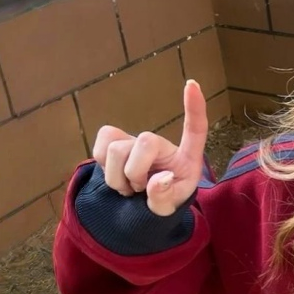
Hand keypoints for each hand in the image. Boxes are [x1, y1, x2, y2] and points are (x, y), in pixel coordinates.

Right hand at [92, 80, 208, 216]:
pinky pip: (98, 150)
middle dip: (135, 173)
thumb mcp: (167, 209)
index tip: (192, 84)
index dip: (194, 108)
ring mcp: (134, 141)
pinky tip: (117, 178)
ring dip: (117, 178)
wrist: (140, 208)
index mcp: (185, 159)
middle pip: (143, 142)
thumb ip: (164, 197)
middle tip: (138, 190)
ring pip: (114, 149)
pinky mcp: (112, 143)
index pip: (195, 130)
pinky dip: (104, 170)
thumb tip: (161, 178)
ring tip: (130, 188)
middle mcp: (160, 144)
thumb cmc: (162, 202)